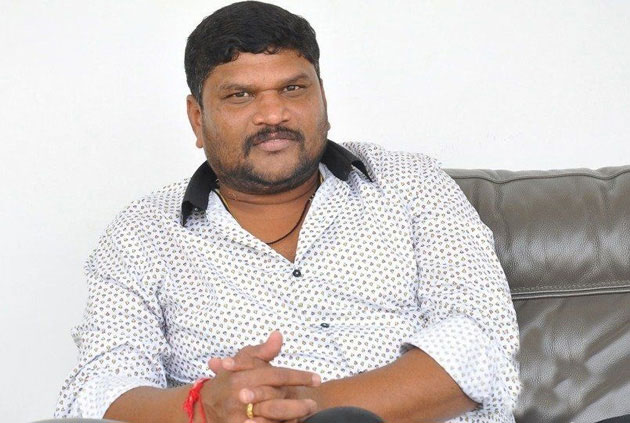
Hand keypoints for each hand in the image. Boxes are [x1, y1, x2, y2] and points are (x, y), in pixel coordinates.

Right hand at [203, 331, 319, 422]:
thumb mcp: (244, 359)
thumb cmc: (230, 377)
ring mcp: (238, 416)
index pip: (275, 375)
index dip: (298, 376)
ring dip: (291, 416)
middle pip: (274, 400)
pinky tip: (291, 422)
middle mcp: (239, 397)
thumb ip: (263, 350)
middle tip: (314, 401)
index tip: (316, 378)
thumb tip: (279, 335)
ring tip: (308, 412)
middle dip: (296, 402)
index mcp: (242, 376)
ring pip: (269, 417)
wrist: (206, 403)